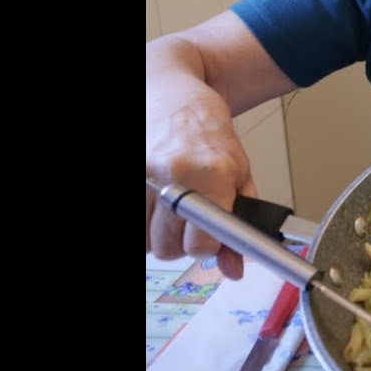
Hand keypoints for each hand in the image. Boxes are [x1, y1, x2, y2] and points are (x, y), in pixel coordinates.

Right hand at [146, 99, 256, 278]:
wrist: (176, 101)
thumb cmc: (211, 137)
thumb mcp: (239, 177)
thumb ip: (239, 225)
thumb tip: (233, 269)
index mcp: (212, 175)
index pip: (201, 243)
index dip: (206, 248)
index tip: (210, 240)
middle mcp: (174, 175)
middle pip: (169, 248)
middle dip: (182, 242)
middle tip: (191, 220)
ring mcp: (144, 176)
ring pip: (146, 242)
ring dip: (159, 234)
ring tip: (172, 209)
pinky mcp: (131, 176)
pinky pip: (135, 229)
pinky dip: (143, 225)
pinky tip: (154, 208)